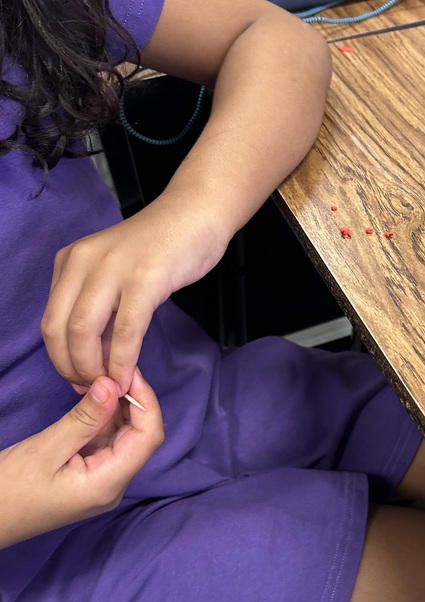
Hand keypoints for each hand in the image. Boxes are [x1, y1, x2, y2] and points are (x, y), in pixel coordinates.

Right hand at [0, 371, 163, 548]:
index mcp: (108, 483)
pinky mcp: (91, 476)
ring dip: (118, 408)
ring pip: (124, 438)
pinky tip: (94, 399)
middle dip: (133, 401)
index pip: (148, 438)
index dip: (146, 402)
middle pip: (140, 437)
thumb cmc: (8, 490)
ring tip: (103, 378)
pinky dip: (103, 420)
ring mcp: (103, 482)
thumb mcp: (45, 449)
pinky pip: (107, 443)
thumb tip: (112, 385)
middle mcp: (114, 485)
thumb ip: (84, 419)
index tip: (128, 372)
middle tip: (113, 369)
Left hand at [41, 203, 224, 393]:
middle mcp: (83, 261)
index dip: (61, 359)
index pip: (50, 321)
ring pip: (84, 332)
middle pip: (59, 329)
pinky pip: (125, 331)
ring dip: (95, 369)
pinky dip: (123, 360)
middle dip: (73, 368)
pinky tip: (129, 374)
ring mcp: (113, 268)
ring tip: (112, 385)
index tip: (81, 379)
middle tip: (95, 388)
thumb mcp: (116, 272)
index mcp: (71, 261)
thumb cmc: (161, 247)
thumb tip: (93, 356)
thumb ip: (101, 307)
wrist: (196, 213)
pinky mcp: (144, 279)